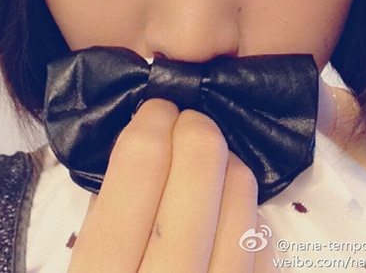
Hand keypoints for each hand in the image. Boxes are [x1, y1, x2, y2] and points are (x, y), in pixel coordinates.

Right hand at [67, 99, 273, 271]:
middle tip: (190, 122)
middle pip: (199, 178)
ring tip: (215, 164)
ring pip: (242, 209)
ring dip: (231, 171)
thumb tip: (145, 151)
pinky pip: (262, 255)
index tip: (155, 109)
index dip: (150, 124)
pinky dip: (250, 224)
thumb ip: (104, 224)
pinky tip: (236, 216)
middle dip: (198, 133)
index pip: (139, 170)